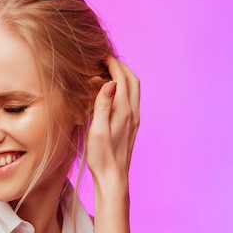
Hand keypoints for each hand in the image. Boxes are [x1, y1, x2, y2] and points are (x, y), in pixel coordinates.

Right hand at [86, 57, 139, 184]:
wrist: (114, 178)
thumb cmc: (102, 157)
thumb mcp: (97, 131)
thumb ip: (103, 105)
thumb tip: (110, 83)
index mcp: (124, 111)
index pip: (121, 79)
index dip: (113, 64)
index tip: (101, 55)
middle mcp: (132, 113)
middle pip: (132, 81)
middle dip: (121, 66)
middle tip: (106, 59)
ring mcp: (134, 120)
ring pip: (134, 90)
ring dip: (124, 77)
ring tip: (109, 71)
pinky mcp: (131, 126)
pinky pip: (131, 100)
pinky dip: (124, 88)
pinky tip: (113, 92)